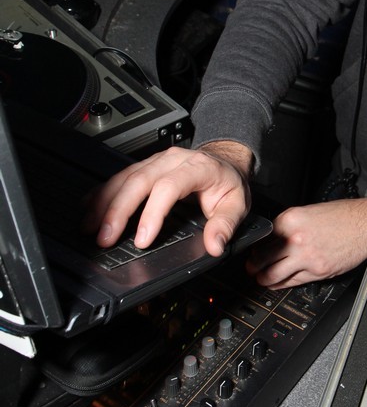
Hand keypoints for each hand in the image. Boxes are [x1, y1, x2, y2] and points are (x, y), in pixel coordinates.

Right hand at [84, 141, 252, 255]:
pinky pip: (120, 175)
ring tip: (90, 226)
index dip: (152, 213)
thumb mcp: (237, 204)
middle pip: (139, 181)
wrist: (224, 161)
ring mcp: (156, 161)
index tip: (142, 239)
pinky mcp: (145, 165)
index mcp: (197, 167)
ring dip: (104, 202)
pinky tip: (88, 206)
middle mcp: (173, 160)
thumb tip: (214, 245)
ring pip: (125, 177)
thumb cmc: (227, 182)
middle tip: (105, 237)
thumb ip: (226, 225)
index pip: (169, 187)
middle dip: (118, 210)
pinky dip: (102, 192)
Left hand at [245, 197, 366, 287]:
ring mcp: (307, 257)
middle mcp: (296, 239)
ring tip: (261, 278)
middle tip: (250, 268)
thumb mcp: (308, 211)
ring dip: (264, 279)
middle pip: (262, 259)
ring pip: (274, 275)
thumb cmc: (343, 216)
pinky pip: (293, 282)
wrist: (366, 224)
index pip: (262, 238)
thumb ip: (289, 225)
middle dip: (253, 266)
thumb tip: (273, 239)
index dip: (254, 247)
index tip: (252, 251)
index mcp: (291, 220)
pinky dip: (282, 284)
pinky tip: (278, 283)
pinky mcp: (318, 271)